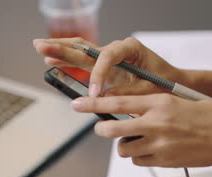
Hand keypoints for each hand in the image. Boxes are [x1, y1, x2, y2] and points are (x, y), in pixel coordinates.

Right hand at [33, 37, 186, 96]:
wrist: (171, 82)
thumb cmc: (164, 83)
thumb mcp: (149, 90)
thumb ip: (127, 91)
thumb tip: (105, 95)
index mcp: (130, 48)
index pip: (107, 57)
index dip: (98, 75)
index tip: (94, 93)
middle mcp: (117, 49)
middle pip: (86, 46)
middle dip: (63, 47)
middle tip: (41, 46)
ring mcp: (109, 57)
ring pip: (81, 51)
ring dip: (60, 50)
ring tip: (40, 48)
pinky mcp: (105, 67)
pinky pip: (84, 62)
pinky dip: (68, 62)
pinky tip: (53, 62)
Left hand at [71, 94, 211, 174]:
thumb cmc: (209, 116)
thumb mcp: (179, 99)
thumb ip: (153, 104)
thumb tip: (131, 107)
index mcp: (160, 103)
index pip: (118, 102)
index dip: (94, 104)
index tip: (78, 104)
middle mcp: (156, 123)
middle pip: (114, 129)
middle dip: (103, 129)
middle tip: (102, 128)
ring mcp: (159, 144)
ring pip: (124, 149)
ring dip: (125, 145)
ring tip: (137, 140)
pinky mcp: (164, 161)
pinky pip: (139, 161)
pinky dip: (139, 157)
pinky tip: (150, 151)